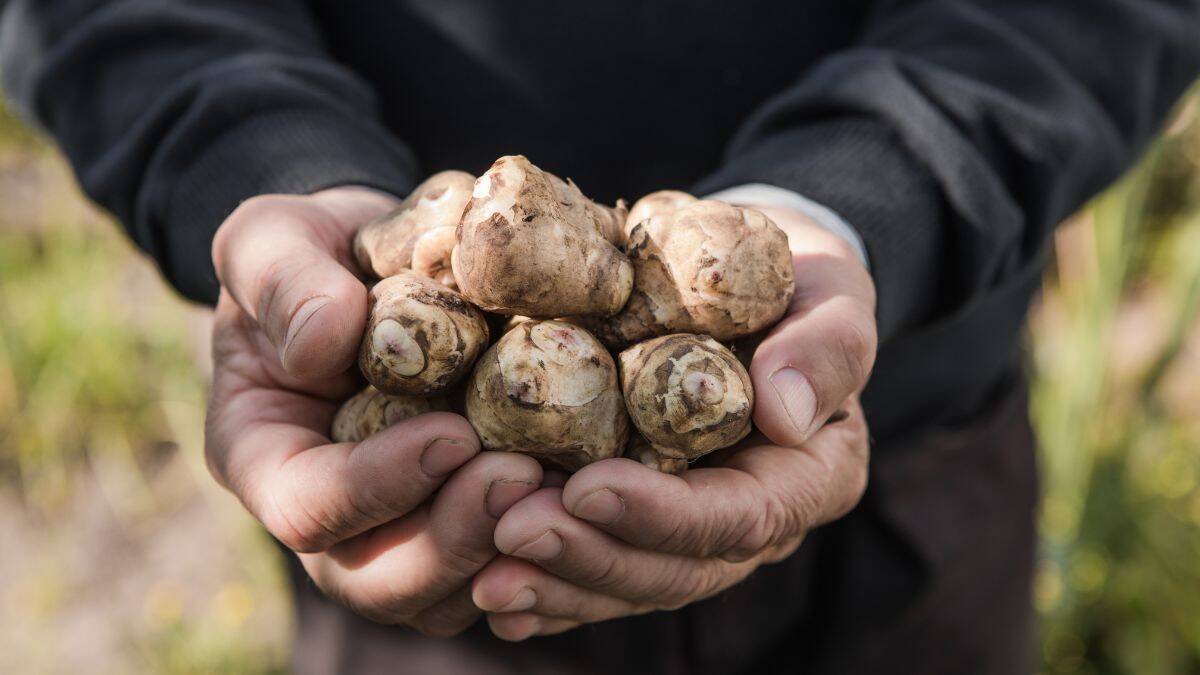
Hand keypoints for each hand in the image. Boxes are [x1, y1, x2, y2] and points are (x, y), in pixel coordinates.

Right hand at [205, 187, 542, 634]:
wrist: (380, 264)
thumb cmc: (315, 252)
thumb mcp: (276, 241)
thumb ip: (284, 284)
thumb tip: (324, 342)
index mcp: (267, 458)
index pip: (308, 507)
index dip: (377, 486)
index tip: (450, 434)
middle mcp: (332, 518)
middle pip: (379, 580)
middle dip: (454, 539)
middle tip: (522, 475)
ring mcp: (399, 532)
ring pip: (447, 594)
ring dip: (507, 550)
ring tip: (565, 488)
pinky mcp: (464, 523)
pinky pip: (503, 569)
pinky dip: (548, 543)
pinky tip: (593, 493)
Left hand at [471, 207, 876, 639]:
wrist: (755, 284)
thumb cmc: (802, 284)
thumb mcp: (833, 297)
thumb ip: (826, 351)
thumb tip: (784, 415)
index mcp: (805, 478)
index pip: (740, 518)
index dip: (663, 515)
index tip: (588, 487)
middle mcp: (747, 520)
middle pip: (673, 570)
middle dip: (589, 558)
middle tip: (510, 532)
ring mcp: (690, 528)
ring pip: (625, 580)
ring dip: (552, 583)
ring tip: (481, 578)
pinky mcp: (640, 518)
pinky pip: (592, 562)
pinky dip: (542, 583)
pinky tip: (479, 587)